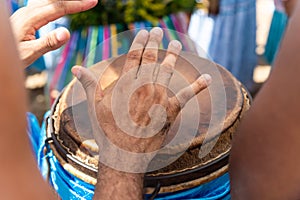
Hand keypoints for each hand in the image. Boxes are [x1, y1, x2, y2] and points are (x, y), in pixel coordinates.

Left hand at [10, 0, 97, 66]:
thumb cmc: (10, 56)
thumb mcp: (30, 53)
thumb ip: (48, 43)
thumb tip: (66, 32)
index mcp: (30, 18)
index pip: (59, 8)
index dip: (77, 5)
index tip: (92, 2)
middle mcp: (28, 12)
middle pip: (56, 1)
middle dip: (75, 0)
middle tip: (92, 1)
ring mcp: (26, 13)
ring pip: (49, 1)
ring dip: (66, 1)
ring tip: (78, 3)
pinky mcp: (26, 17)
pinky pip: (44, 5)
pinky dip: (56, 4)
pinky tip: (59, 6)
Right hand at [71, 27, 210, 168]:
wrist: (122, 155)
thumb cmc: (106, 131)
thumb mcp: (94, 107)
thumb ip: (88, 84)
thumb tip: (75, 68)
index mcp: (124, 83)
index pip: (133, 56)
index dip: (140, 42)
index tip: (144, 32)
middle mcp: (142, 86)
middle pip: (150, 58)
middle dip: (155, 42)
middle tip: (159, 31)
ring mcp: (157, 98)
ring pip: (166, 70)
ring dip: (172, 55)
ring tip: (176, 44)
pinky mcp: (169, 111)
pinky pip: (186, 96)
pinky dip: (198, 86)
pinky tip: (208, 78)